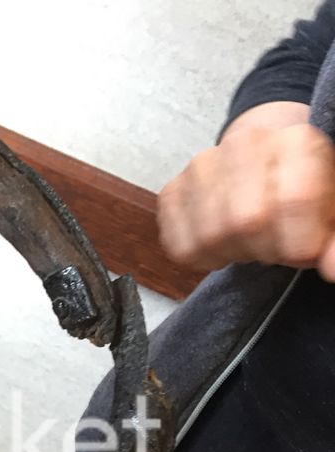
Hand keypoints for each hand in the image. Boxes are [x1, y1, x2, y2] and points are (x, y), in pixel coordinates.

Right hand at [159, 101, 334, 279]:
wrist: (266, 159)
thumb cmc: (305, 188)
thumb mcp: (332, 211)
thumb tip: (333, 270)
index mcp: (296, 141)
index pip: (293, 200)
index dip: (301, 244)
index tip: (306, 253)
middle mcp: (243, 144)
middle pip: (245, 222)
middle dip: (265, 250)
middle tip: (277, 247)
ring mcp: (200, 167)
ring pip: (209, 237)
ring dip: (234, 253)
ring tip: (250, 243)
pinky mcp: (171, 191)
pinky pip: (180, 247)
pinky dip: (204, 258)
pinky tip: (223, 244)